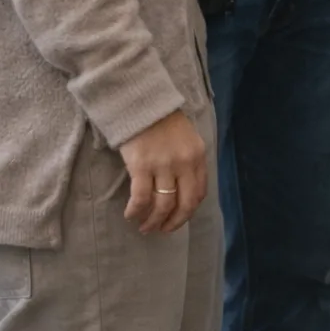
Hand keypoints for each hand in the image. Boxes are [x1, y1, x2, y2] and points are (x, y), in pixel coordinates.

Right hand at [119, 109, 206, 234]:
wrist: (140, 100)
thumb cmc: (161, 119)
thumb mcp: (186, 138)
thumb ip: (188, 160)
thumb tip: (182, 189)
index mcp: (197, 156)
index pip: (198, 193)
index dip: (188, 212)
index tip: (177, 219)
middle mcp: (183, 163)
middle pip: (184, 204)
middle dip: (173, 223)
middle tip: (162, 230)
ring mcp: (163, 165)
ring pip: (162, 205)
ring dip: (153, 221)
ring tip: (145, 227)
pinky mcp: (141, 166)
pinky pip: (141, 198)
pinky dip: (136, 211)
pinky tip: (130, 214)